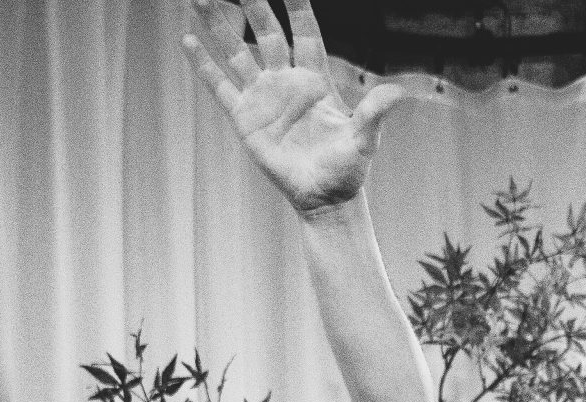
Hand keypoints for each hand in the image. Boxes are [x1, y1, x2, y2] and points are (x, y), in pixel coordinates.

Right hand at [184, 0, 405, 214]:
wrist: (324, 198)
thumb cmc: (347, 169)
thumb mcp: (363, 140)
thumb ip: (374, 114)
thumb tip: (397, 93)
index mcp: (315, 80)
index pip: (304, 33)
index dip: (296, 7)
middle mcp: (286, 81)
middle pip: (266, 33)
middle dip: (253, 6)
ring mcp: (263, 96)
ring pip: (237, 51)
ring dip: (220, 26)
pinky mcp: (244, 117)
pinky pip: (219, 85)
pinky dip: (203, 64)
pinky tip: (188, 40)